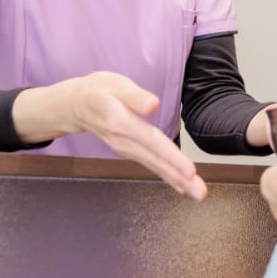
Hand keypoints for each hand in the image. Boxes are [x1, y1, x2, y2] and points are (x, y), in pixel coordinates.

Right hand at [14, 71, 206, 199]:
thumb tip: (154, 104)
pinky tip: (182, 186)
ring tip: (198, 193)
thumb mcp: (114, 84)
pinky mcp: (129, 151)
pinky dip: (166, 176)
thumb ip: (135, 96)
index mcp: (120, 121)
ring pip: (154, 166)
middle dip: (179, 177)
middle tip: (201, 193)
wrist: (75, 105)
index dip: (170, 156)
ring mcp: (125, 149)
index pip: (150, 141)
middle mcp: (123, 141)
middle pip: (155, 160)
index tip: (189, 171)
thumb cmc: (99, 90)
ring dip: (176, 181)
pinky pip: (150, 165)